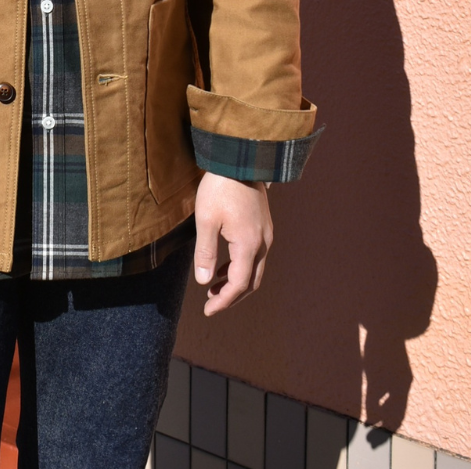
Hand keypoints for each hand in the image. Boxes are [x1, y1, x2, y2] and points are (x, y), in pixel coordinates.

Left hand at [193, 172, 272, 315]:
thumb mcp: (206, 220)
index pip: (239, 285)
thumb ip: (205, 253)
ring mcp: (266, 234)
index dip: (224, 301)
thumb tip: (203, 282)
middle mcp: (263, 243)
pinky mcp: (264, 225)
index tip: (207, 311)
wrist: (239, 159)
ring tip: (214, 287)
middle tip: (211, 304)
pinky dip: (241, 267)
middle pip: (251, 282)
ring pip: (255, 269)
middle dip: (231, 296)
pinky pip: (256, 256)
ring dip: (236, 282)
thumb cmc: (219, 187)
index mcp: (249, 245)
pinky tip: (224, 266)